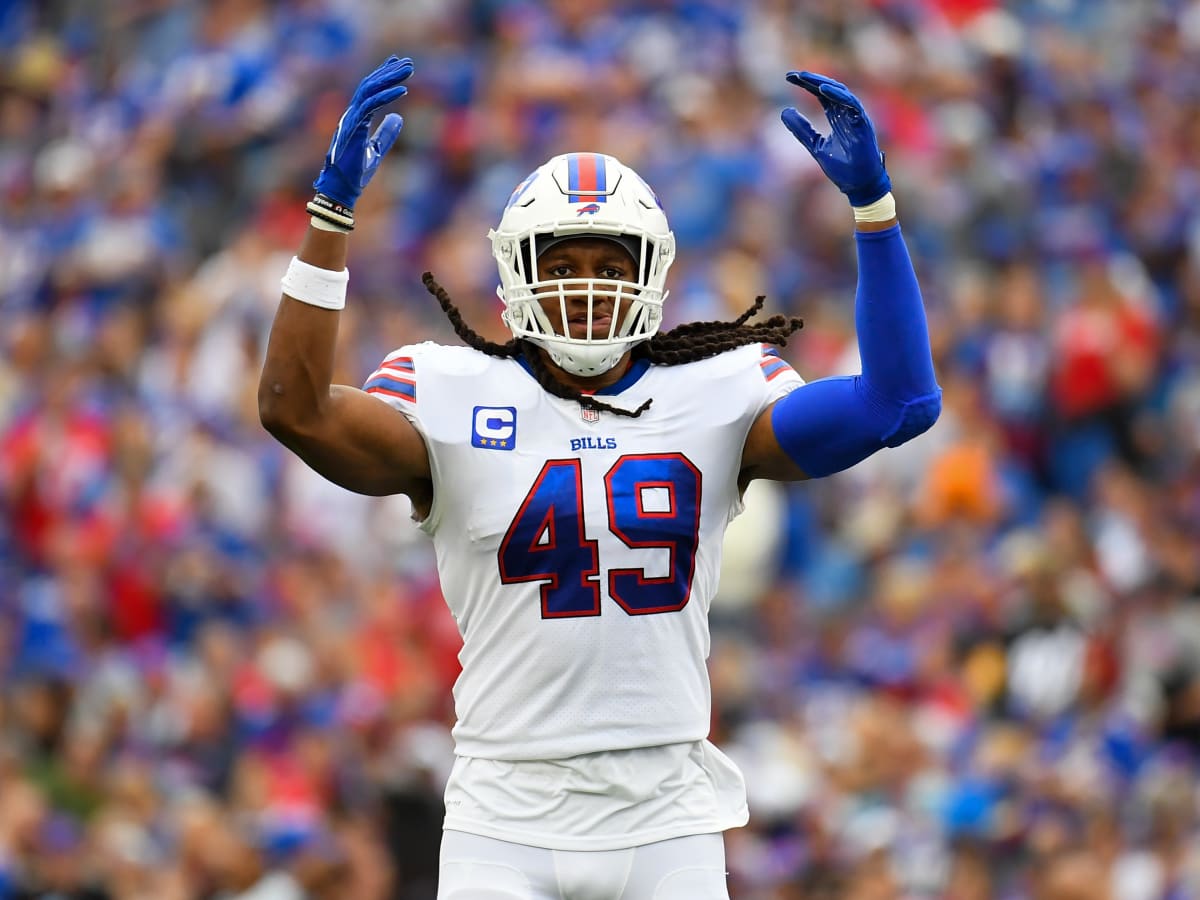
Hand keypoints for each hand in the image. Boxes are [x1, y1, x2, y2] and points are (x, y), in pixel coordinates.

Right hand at [313, 55, 413, 208]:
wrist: (343, 188)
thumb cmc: (355, 172)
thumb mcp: (377, 149)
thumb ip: (386, 133)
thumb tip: (398, 117)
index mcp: (356, 118)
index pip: (370, 91)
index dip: (383, 75)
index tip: (396, 63)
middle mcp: (352, 114)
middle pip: (371, 85)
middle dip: (389, 71)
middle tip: (409, 62)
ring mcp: (351, 119)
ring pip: (370, 90)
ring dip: (390, 78)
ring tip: (408, 70)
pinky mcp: (354, 128)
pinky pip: (371, 106)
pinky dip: (386, 96)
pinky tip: (403, 90)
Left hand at [781, 71, 890, 206]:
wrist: (857, 185)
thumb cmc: (841, 167)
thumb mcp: (815, 145)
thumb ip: (801, 129)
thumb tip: (783, 112)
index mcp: (836, 116)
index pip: (821, 94)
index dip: (806, 84)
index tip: (788, 77)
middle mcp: (846, 113)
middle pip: (829, 89)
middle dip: (811, 80)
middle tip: (793, 75)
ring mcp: (856, 117)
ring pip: (840, 93)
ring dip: (823, 84)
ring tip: (805, 78)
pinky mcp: (863, 124)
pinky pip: (852, 104)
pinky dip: (838, 96)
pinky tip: (823, 90)